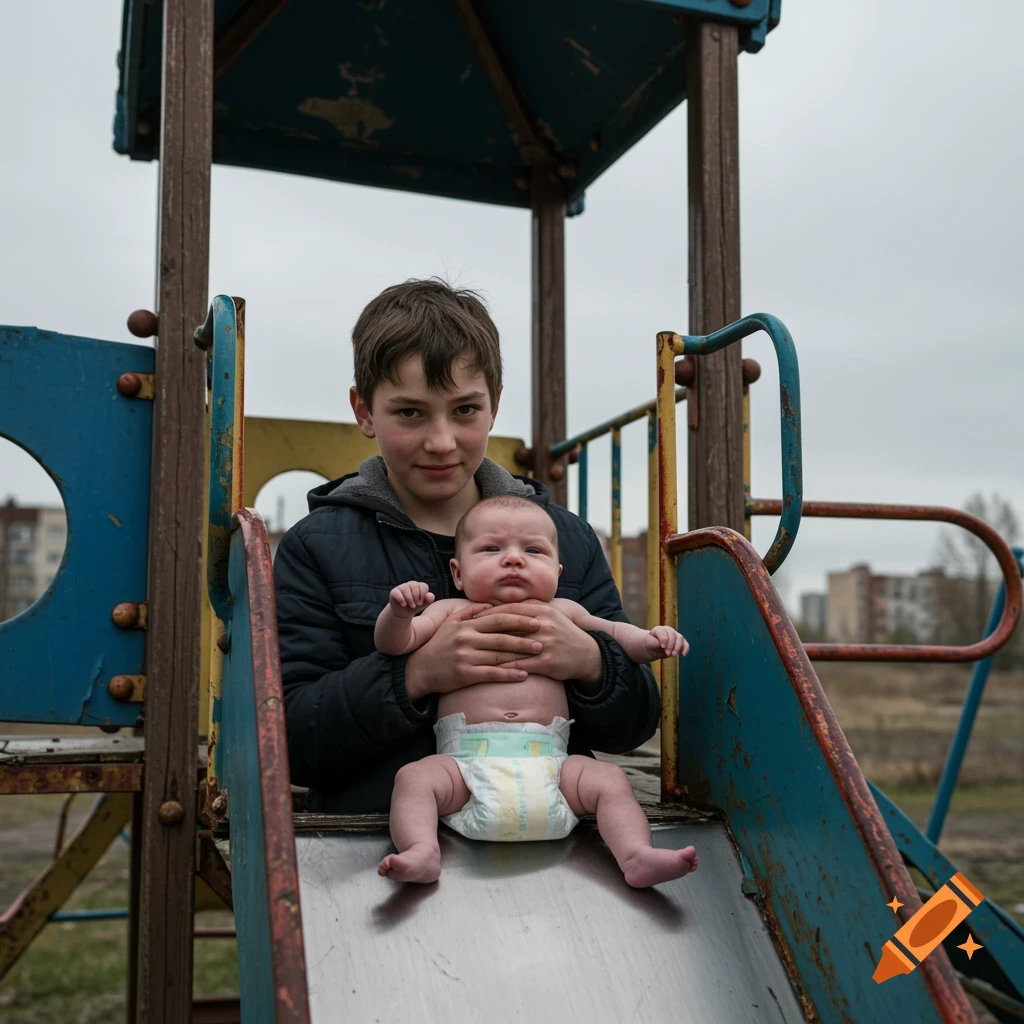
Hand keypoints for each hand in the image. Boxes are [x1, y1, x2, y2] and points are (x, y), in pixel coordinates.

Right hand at [389, 582, 433, 618]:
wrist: (403, 613)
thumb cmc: (414, 606)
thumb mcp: (423, 605)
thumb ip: (428, 600)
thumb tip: (430, 595)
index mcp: (418, 586)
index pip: (423, 586)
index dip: (423, 595)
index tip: (421, 603)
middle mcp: (410, 584)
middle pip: (415, 586)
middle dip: (416, 597)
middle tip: (416, 605)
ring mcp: (402, 587)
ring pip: (406, 589)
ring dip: (410, 599)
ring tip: (411, 606)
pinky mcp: (394, 592)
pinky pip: (397, 593)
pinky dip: (401, 599)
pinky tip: (404, 604)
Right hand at [404, 602, 543, 701]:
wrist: (421, 669)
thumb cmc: (440, 644)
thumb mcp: (451, 623)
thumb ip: (471, 611)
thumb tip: (492, 604)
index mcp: (466, 624)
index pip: (497, 618)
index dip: (518, 619)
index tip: (536, 620)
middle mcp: (466, 638)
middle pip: (501, 636)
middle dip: (525, 636)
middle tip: (544, 637)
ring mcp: (465, 657)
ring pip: (499, 655)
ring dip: (522, 655)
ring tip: (539, 654)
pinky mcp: (465, 674)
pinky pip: (491, 674)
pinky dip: (509, 674)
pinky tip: (524, 675)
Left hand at [474, 601, 602, 684]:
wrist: (586, 654)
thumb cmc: (562, 633)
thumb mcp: (549, 614)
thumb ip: (528, 607)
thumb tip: (503, 602)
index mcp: (542, 610)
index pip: (509, 609)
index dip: (488, 613)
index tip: (470, 618)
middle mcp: (543, 624)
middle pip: (507, 627)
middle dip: (484, 632)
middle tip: (465, 637)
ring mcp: (546, 643)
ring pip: (511, 647)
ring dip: (490, 652)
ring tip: (472, 655)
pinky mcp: (547, 662)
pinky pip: (520, 665)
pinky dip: (503, 668)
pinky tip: (489, 670)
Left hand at [645, 625, 688, 658]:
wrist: (653, 647)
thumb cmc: (651, 644)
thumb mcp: (649, 643)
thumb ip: (655, 643)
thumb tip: (664, 646)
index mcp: (659, 629)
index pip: (663, 632)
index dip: (664, 639)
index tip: (662, 646)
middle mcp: (668, 630)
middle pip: (673, 635)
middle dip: (671, 645)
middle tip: (667, 653)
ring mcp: (675, 635)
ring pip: (680, 639)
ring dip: (677, 647)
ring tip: (673, 655)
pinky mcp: (680, 641)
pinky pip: (685, 644)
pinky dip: (685, 649)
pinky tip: (683, 654)